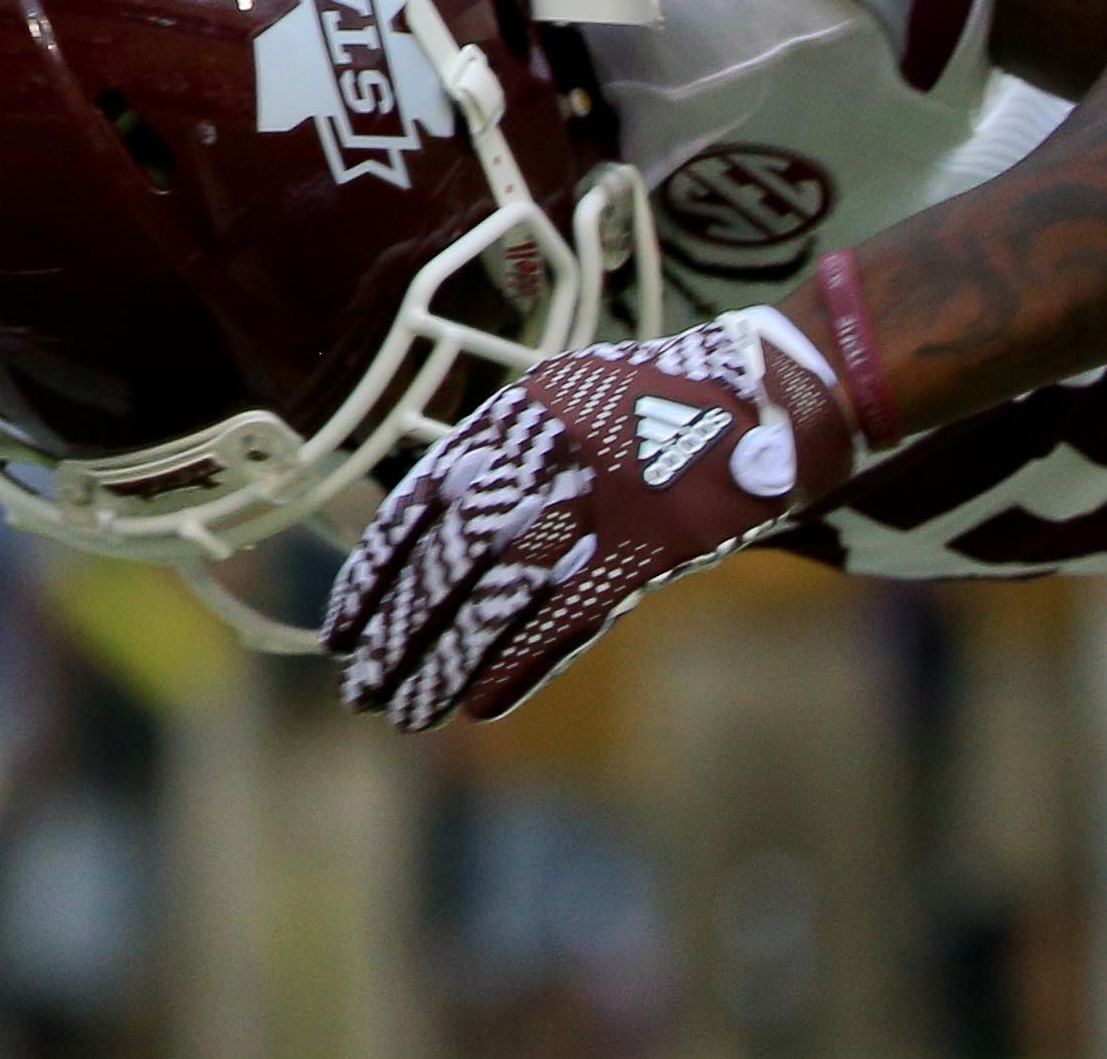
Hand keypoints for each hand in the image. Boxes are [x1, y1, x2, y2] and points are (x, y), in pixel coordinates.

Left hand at [323, 305, 858, 726]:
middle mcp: (543, 461)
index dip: (378, 569)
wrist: (763, 395)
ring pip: (501, 599)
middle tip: (360, 689)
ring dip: (448, 661)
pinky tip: (479, 706)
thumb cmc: (652, 400)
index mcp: (513, 420)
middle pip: (451, 562)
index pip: (422, 504)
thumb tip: (429, 521)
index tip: (343, 622)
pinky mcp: (644, 553)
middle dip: (400, 630)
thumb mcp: (558, 400)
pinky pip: (567, 620)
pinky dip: (522, 664)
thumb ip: (498, 455)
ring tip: (405, 711)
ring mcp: (595, 509)